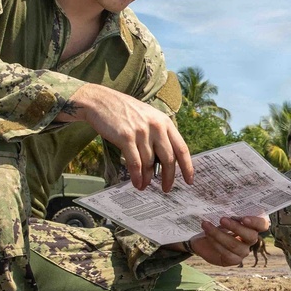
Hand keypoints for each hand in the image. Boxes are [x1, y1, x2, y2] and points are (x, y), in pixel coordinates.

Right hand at [61, 83, 192, 192]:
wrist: (101, 101)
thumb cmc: (124, 111)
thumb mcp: (149, 117)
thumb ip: (159, 135)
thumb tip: (165, 161)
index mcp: (165, 122)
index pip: (182, 148)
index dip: (187, 167)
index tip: (189, 180)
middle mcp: (156, 127)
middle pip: (169, 159)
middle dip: (169, 177)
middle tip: (166, 189)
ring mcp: (142, 132)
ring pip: (150, 163)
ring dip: (148, 178)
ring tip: (144, 186)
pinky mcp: (126, 137)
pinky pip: (135, 163)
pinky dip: (137, 176)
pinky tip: (137, 183)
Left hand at [187, 214, 269, 267]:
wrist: (203, 239)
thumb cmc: (216, 224)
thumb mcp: (222, 215)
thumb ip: (228, 210)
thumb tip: (223, 201)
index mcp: (252, 226)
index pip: (262, 224)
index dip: (256, 222)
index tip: (244, 218)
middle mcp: (251, 239)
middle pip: (251, 236)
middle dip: (236, 227)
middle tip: (222, 219)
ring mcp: (243, 251)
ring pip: (235, 245)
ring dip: (219, 234)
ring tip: (206, 225)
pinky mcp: (234, 260)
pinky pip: (226, 253)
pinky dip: (215, 242)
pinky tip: (207, 234)